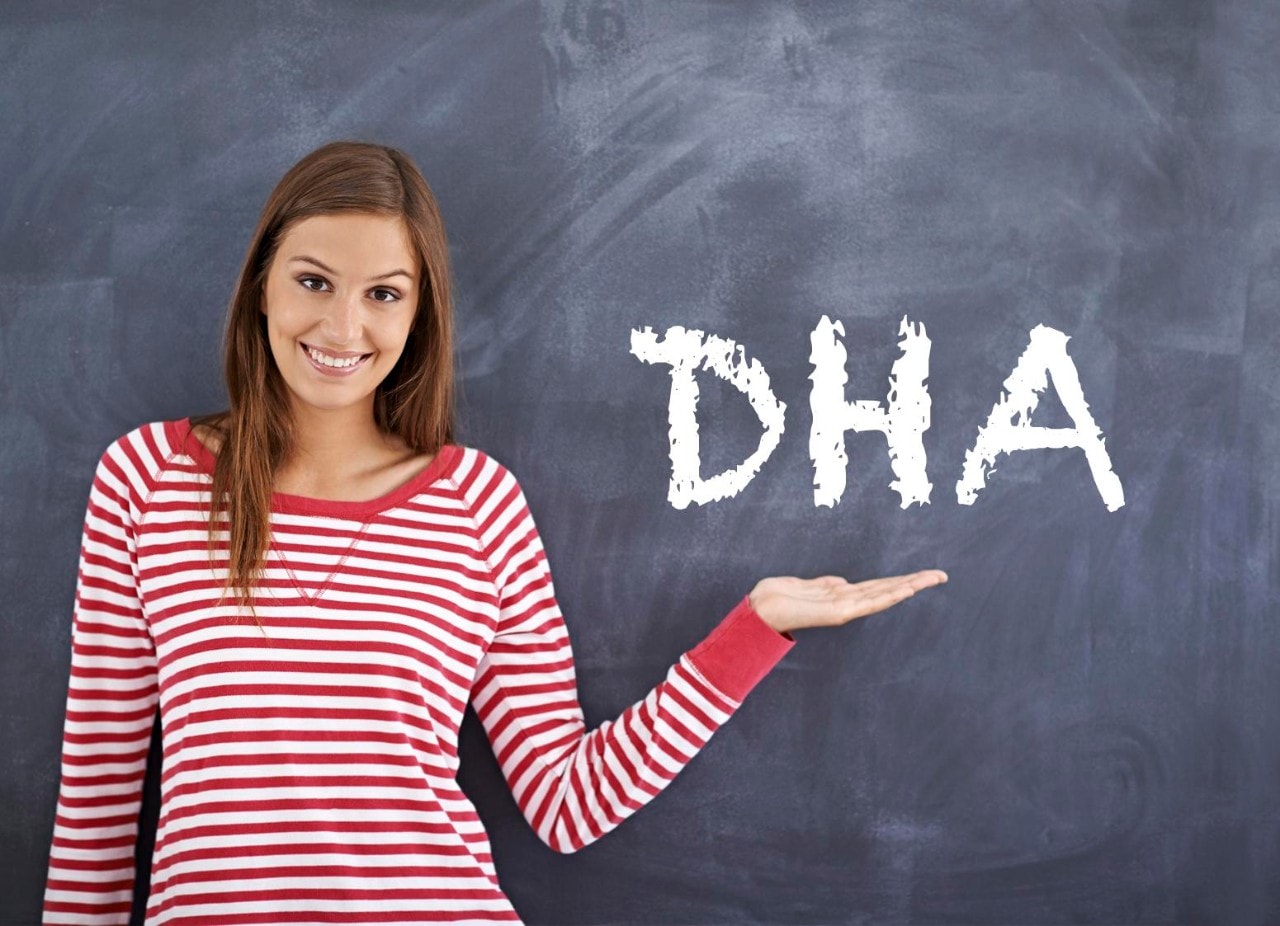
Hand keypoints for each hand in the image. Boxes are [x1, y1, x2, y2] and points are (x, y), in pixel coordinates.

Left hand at [749, 570, 947, 634]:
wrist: (760, 609)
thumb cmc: (778, 598)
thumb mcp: (807, 586)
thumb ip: (827, 585)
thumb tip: (842, 582)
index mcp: (841, 596)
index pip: (878, 587)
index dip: (900, 581)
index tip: (922, 575)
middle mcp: (847, 603)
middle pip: (887, 590)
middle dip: (914, 582)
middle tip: (941, 575)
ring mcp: (844, 608)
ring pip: (883, 595)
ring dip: (908, 586)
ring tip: (931, 579)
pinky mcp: (838, 612)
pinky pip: (868, 601)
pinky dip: (888, 595)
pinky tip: (904, 589)